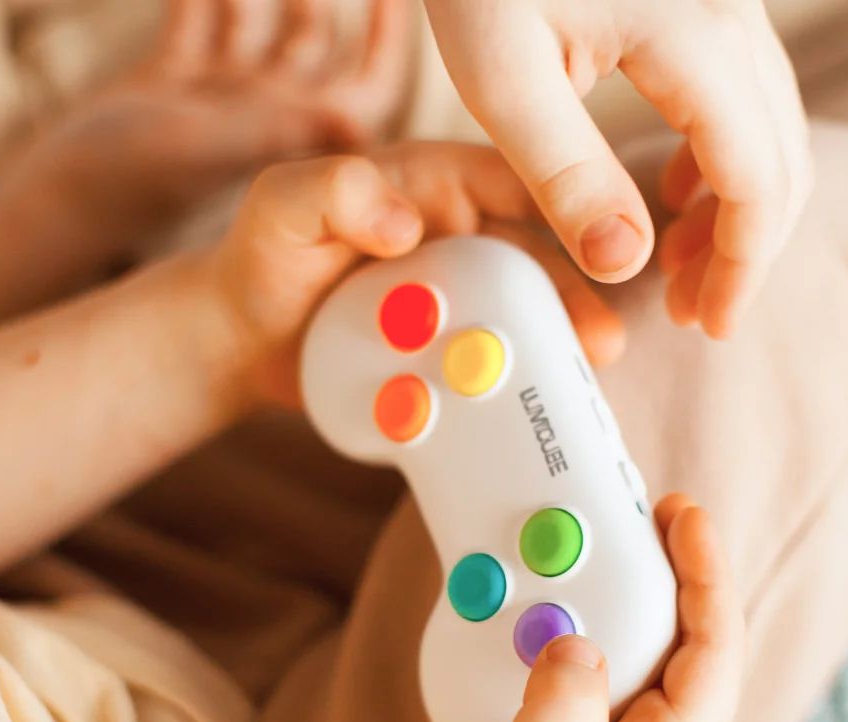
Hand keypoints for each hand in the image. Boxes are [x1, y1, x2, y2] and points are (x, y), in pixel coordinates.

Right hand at [25, 0, 410, 250]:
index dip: (390, 36)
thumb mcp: (212, 148)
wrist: (65, 204)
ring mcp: (221, 99)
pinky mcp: (174, 86)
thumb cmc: (137, 184)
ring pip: (257, 22)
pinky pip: (200, 20)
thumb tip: (360, 125)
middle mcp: (266, 115)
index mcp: (293, 133)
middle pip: (314, 40)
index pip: (368, 83)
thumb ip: (281, 132)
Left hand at [212, 141, 625, 407]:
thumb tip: (406, 223)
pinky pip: (486, 365)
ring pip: (520, 319)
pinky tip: (534, 413)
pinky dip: (511, 386)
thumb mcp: (283, 206)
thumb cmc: (263, 257)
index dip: (565, 208)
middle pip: (534, 261)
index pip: (515, 182)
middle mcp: (456, 240)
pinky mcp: (442, 352)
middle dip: (575, 298)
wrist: (243, 342)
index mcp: (433, 186)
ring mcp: (453, 302)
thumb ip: (336, 193)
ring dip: (553, 350)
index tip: (604, 247)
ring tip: (576, 383)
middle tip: (599, 342)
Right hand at [336, 495, 743, 721]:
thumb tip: (577, 639)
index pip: (715, 653)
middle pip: (689, 638)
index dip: (710, 577)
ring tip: (602, 543)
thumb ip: (560, 707)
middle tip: (650, 514)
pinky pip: (598, 656)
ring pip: (644, 643)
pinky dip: (582, 614)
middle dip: (675, 570)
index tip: (688, 519)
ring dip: (625, 588)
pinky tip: (553, 596)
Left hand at [423, 0, 812, 337]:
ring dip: (732, 210)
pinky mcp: (701, 6)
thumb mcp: (506, 82)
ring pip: (767, 130)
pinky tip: (670, 194)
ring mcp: (724, 5)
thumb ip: (567, 175)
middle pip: (779, 158)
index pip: (756, 178)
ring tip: (675, 265)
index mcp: (695, 36)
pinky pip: (741, 97)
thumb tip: (625, 265)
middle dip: (741, 249)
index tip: (708, 325)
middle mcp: (731, 14)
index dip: (741, 266)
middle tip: (686, 310)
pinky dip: (719, 162)